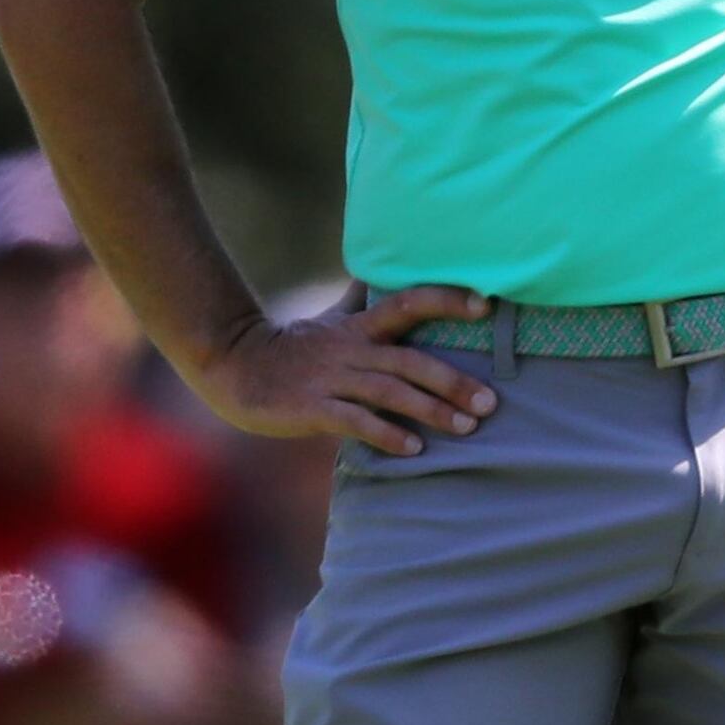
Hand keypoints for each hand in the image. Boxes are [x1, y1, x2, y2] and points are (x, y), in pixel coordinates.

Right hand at [189, 284, 498, 457]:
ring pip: (389, 392)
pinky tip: (414, 449)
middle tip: (491, 402)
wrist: (233, 366)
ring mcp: (331, 378)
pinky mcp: (312, 408)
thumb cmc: (290, 347)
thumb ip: (361, 302)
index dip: (446, 299)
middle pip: (409, 359)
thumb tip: (382, 274)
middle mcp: (350, 349)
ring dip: (431, 409)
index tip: (485, 304)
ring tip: (468, 426)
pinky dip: (386, 434)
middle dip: (452, 380)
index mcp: (358, 327)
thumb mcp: (330, 320)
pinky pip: (355, 421)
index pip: (407, 303)